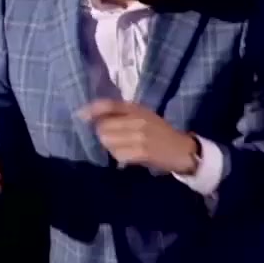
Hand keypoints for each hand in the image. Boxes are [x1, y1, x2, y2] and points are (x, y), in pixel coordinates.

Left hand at [79, 99, 200, 173]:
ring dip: (111, 147)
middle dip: (103, 135)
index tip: (80, 116)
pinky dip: (120, 157)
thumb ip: (121, 115)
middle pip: (103, 127)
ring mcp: (140, 136)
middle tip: (114, 140)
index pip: (108, 105)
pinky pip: (118, 154)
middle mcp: (137, 120)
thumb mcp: (144, 116)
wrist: (183, 150)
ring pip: (109, 142)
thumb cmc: (161, 133)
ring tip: (123, 148)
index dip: (91, 110)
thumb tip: (92, 117)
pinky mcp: (142, 152)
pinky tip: (128, 157)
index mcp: (137, 109)